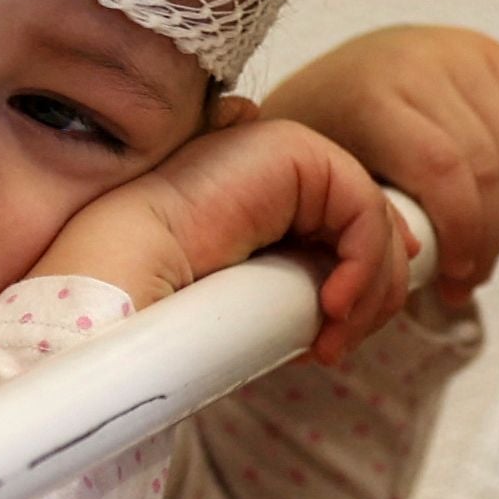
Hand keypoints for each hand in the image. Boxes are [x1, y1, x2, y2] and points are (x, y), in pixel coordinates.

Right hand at [35, 105, 408, 364]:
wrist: (126, 275)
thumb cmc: (176, 298)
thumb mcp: (262, 298)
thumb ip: (309, 286)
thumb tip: (368, 301)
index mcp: (272, 201)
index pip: (350, 237)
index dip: (363, 289)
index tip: (338, 339)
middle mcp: (283, 172)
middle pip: (370, 230)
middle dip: (370, 299)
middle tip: (334, 347)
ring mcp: (287, 155)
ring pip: (372, 224)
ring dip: (366, 292)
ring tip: (330, 336)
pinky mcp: (294, 151)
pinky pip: (362, 208)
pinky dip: (363, 264)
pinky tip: (332, 304)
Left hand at [255, 26, 498, 298]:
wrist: (326, 85)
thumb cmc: (322, 142)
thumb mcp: (326, 185)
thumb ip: (374, 222)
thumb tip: (417, 263)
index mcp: (369, 96)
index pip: (443, 170)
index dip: (464, 231)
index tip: (458, 274)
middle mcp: (418, 63)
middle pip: (489, 163)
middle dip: (491, 233)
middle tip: (473, 272)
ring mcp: (458, 51)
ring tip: (487, 235)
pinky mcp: (488, 50)